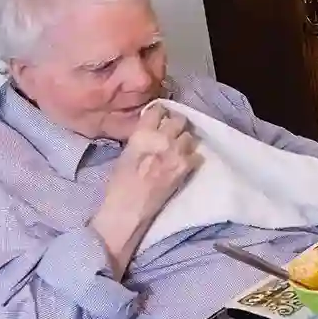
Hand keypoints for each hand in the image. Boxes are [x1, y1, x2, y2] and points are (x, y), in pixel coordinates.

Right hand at [92, 106, 199, 270]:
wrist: (129, 208)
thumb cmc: (119, 184)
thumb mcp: (126, 153)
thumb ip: (141, 138)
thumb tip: (152, 131)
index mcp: (142, 134)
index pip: (158, 110)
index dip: (161, 112)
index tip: (162, 115)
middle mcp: (162, 138)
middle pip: (179, 119)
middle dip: (177, 124)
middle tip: (173, 131)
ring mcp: (177, 152)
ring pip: (190, 136)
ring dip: (185, 140)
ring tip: (179, 148)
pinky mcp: (187, 167)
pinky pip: (197, 154)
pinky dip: (193, 157)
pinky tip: (185, 163)